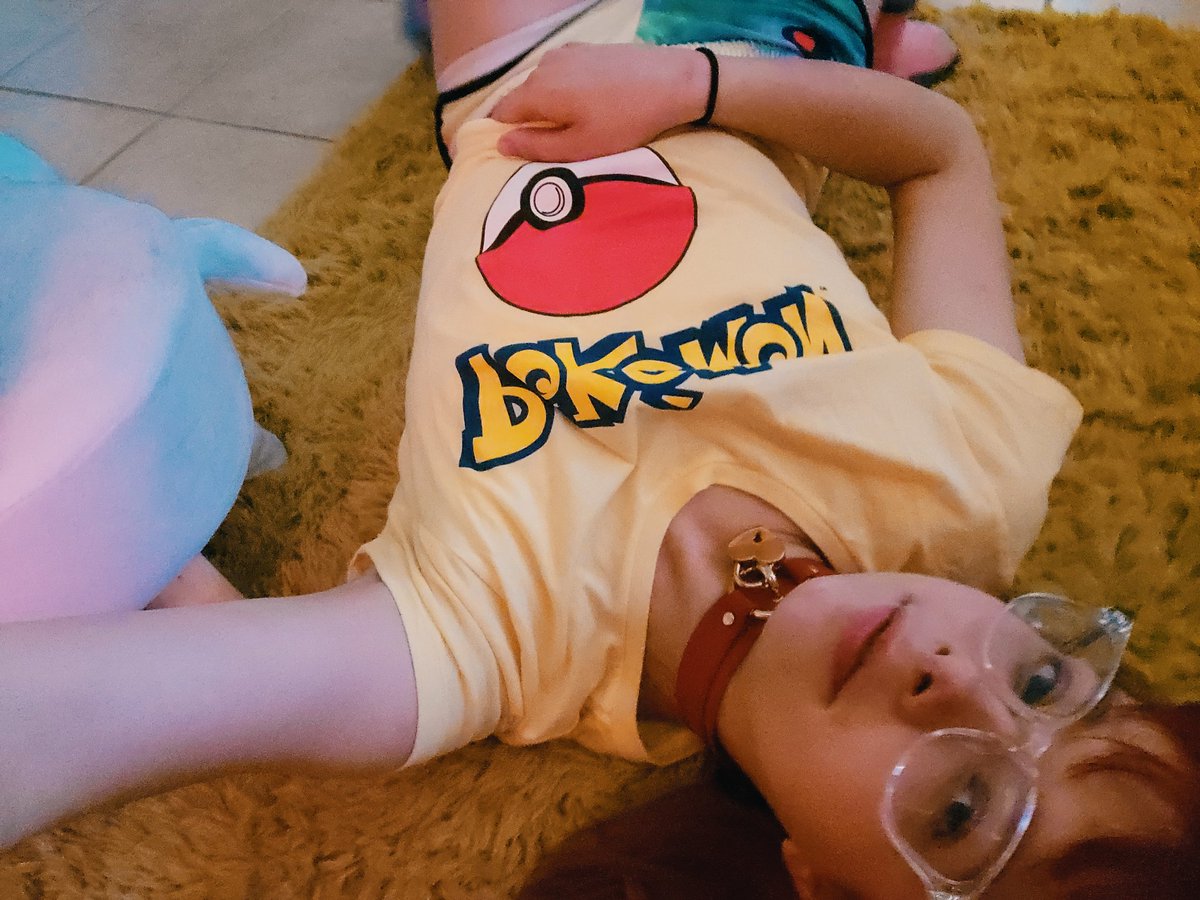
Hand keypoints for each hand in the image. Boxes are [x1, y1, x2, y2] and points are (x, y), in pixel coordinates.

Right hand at [491, 43, 707, 161]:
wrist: (671, 82)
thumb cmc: (624, 121)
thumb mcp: (580, 146)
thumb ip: (536, 147)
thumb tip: (500, 145)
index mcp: (537, 92)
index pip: (500, 113)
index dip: (500, 134)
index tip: (511, 153)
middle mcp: (544, 66)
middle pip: (521, 99)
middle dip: (527, 122)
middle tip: (550, 147)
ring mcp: (565, 53)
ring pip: (542, 85)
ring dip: (548, 106)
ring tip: (573, 127)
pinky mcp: (585, 48)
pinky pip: (561, 74)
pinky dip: (565, 90)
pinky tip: (587, 104)